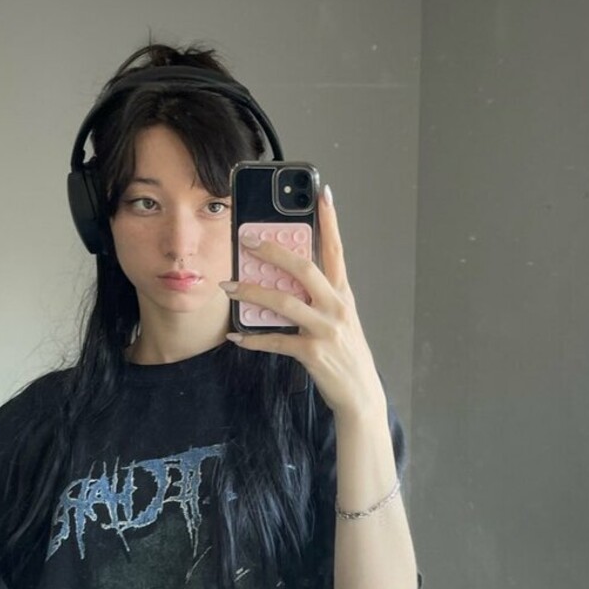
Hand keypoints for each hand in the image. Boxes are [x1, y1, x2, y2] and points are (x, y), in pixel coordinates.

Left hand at [219, 186, 383, 418]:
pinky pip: (275, 341)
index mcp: (343, 294)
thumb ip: (321, 297)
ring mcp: (325, 329)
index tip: (322, 194)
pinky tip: (236, 337)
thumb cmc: (346, 354)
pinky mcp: (312, 352)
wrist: (360, 394)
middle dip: (272, 251)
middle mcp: (336, 307)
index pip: (337, 250)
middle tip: (247, 240)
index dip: (330, 221)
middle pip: (304, 268)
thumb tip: (286, 279)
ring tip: (228, 287)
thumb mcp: (341, 319)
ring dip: (251, 292)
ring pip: (283, 302)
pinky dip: (252, 339)